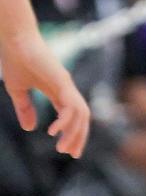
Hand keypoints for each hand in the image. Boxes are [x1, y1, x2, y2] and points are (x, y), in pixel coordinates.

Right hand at [2, 38, 89, 158]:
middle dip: (79, 137)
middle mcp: (66, 88)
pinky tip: (54, 132)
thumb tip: (30, 129)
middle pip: (82, 117)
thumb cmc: (16, 60)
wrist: (14, 40)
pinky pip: (70, 104)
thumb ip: (25, 109)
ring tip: (62, 149)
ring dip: (74, 133)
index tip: (68, 151)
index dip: (73, 133)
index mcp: (57, 91)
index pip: (72, 115)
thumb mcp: (18, 91)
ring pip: (80, 113)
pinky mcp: (62, 80)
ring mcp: (66, 84)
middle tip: (71, 154)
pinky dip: (66, 120)